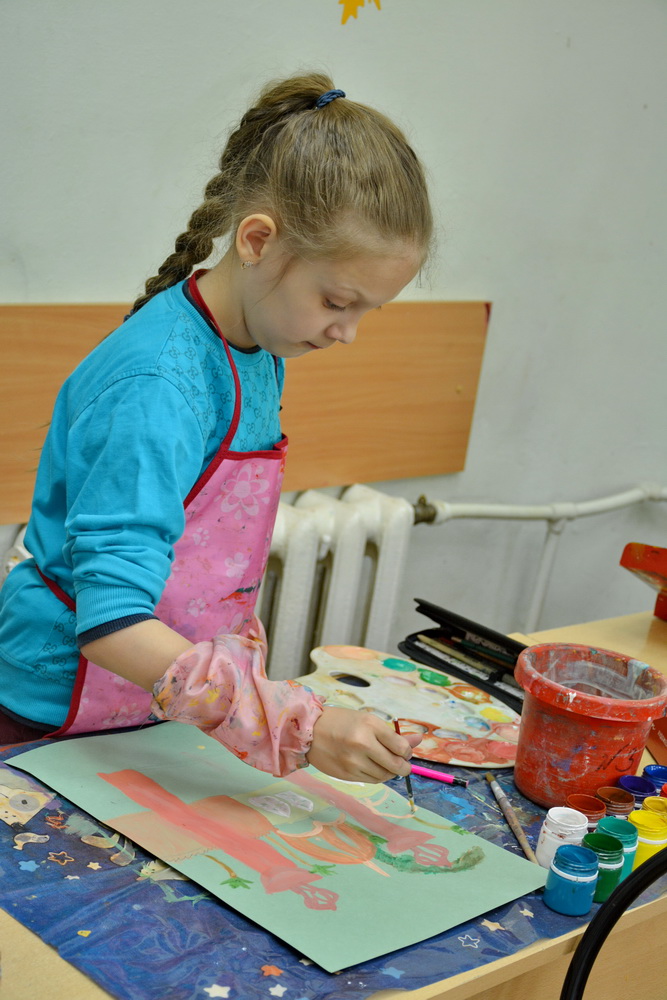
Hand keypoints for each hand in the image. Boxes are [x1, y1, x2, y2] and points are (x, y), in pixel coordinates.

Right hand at [306, 707, 421, 782]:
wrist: (310, 731)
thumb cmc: (342, 722)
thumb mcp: (368, 721)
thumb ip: (394, 734)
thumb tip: (419, 740)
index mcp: (370, 725)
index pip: (401, 747)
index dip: (407, 751)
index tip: (404, 750)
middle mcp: (363, 743)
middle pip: (396, 765)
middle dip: (404, 767)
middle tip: (402, 764)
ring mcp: (354, 762)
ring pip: (385, 776)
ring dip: (390, 772)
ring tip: (384, 763)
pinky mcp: (347, 775)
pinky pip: (372, 780)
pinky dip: (377, 776)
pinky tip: (372, 767)